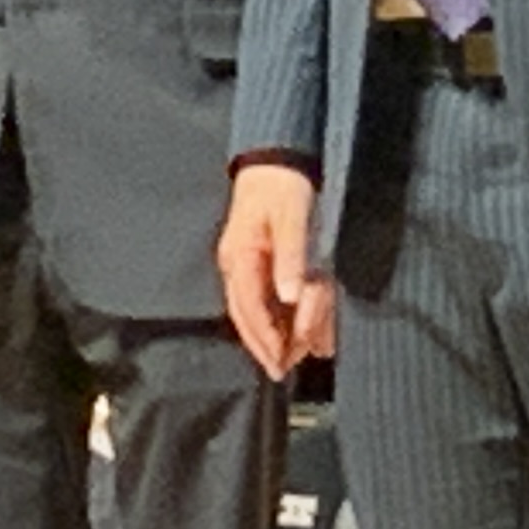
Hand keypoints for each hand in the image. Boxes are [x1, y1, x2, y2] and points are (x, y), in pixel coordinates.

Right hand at [218, 163, 330, 380]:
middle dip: (264, 344)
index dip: (265, 339)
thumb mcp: (293, 219)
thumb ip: (292, 258)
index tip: (280, 362)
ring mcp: (241, 263)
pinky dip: (273, 315)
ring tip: (290, 354)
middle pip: (245, 315)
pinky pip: (258, 295)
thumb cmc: (285, 187)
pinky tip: (289, 326)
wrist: (275, 159)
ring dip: (269, 333)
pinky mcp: (252, 259)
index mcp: (241, 257)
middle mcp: (235, 265)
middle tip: (281, 369)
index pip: (250, 309)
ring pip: (250, 308)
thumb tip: (291, 297)